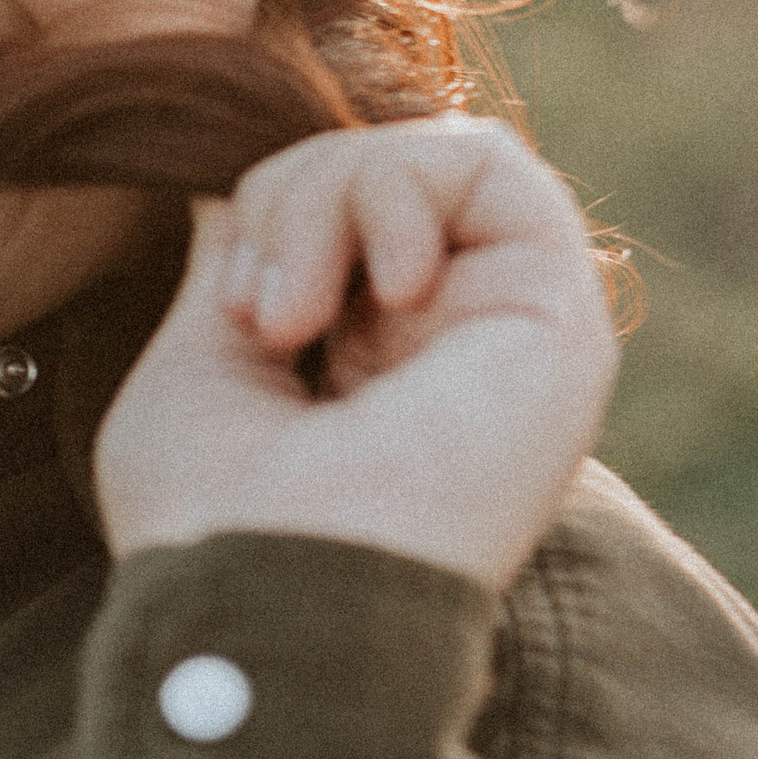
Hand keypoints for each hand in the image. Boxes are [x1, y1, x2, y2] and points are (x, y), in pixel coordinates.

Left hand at [94, 117, 618, 591]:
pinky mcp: (556, 309)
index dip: (270, 217)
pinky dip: (398, 188)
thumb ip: (247, 258)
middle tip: (259, 317)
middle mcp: (450, 347)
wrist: (272, 599)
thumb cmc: (212, 518)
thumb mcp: (201, 365)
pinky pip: (486, 161)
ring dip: (327, 195)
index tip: (232, 311)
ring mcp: (506, 326)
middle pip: (373, 174)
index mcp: (371, 370)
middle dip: (286, 201)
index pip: (339, 217)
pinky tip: (384, 290)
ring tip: (291, 318)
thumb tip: (237, 175)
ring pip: (422, 159)